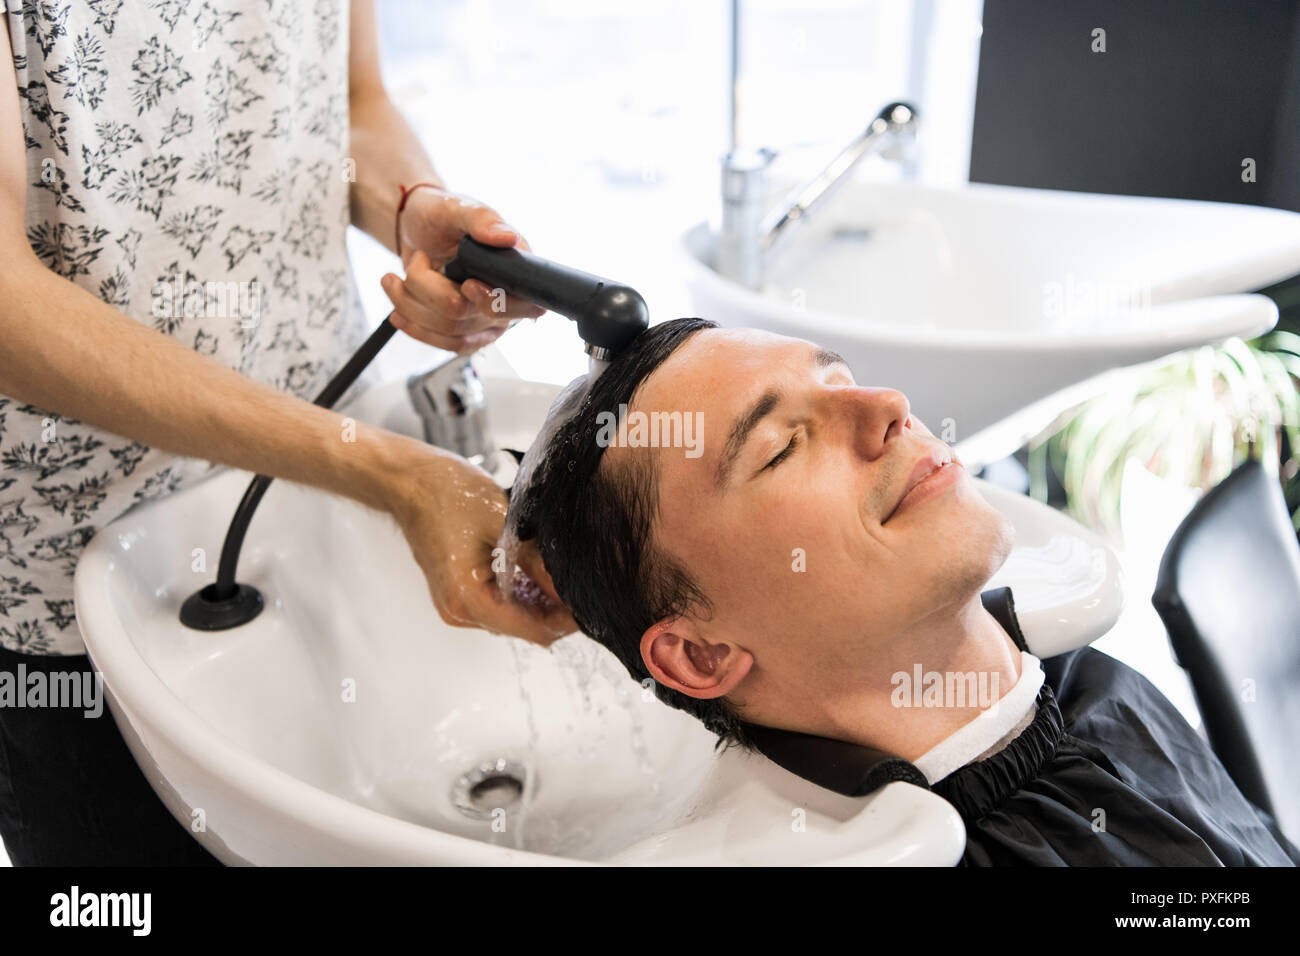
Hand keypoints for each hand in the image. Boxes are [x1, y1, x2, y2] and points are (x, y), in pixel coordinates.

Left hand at [381, 188, 545, 352]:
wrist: (416, 228)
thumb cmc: (440, 214)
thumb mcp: (457, 207)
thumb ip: (482, 219)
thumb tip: (508, 237)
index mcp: (516, 268)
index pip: (522, 304)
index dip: (491, 301)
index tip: (466, 285)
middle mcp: (507, 298)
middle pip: (469, 315)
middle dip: (428, 290)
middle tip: (418, 262)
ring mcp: (486, 318)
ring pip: (449, 331)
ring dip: (411, 304)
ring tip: (393, 279)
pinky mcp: (465, 331)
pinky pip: (443, 343)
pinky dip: (415, 327)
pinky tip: (399, 311)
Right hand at [386, 442, 577, 646]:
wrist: (411, 481)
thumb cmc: (449, 495)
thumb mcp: (507, 526)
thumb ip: (541, 566)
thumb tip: (571, 591)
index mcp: (468, 598)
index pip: (531, 629)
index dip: (565, 620)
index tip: (591, 604)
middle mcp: (458, 611)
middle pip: (521, 628)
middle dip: (553, 613)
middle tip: (583, 587)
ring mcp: (454, 606)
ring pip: (510, 619)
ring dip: (537, 604)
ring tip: (559, 576)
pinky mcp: (454, 595)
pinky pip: (495, 606)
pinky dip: (518, 596)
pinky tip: (535, 574)